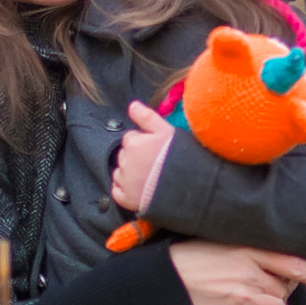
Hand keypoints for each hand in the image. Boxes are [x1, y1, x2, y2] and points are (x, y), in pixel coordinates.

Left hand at [110, 99, 176, 213]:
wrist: (188, 187)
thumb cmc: (180, 157)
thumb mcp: (167, 131)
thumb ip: (147, 117)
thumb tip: (132, 105)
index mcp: (133, 143)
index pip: (130, 138)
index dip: (143, 143)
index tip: (155, 150)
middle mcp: (125, 162)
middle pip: (124, 155)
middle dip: (136, 158)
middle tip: (155, 164)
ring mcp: (125, 182)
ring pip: (120, 172)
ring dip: (130, 174)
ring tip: (150, 176)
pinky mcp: (126, 199)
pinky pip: (117, 191)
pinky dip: (125, 190)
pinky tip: (140, 188)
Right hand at [168, 242, 305, 304]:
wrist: (160, 281)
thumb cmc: (188, 259)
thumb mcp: (221, 243)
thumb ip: (252, 252)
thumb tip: (282, 270)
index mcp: (246, 249)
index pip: (293, 264)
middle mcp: (248, 273)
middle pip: (285, 288)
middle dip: (280, 289)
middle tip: (257, 285)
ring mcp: (242, 296)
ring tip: (251, 300)